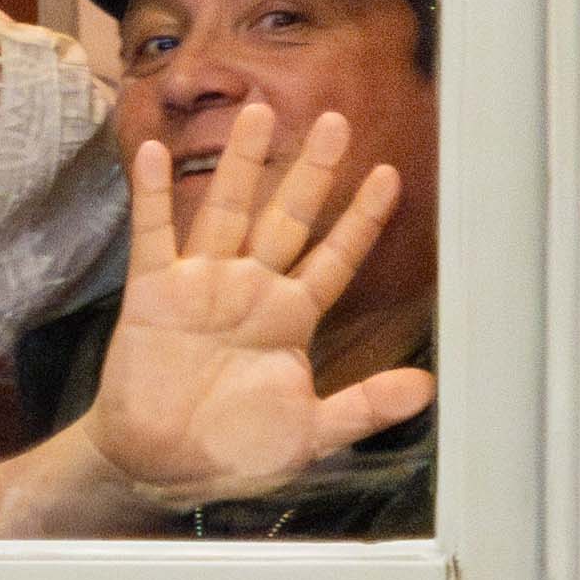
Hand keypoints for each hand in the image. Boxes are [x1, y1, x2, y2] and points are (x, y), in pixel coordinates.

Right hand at [77, 101, 434, 510]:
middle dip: (311, 171)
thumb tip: (426, 388)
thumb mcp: (308, 434)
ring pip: (226, 212)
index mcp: (290, 319)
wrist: (157, 465)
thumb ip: (363, 407)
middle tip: (334, 121)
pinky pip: (154, 236)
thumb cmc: (232, 450)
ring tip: (258, 114)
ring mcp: (200, 287)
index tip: (389, 175)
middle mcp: (249, 291)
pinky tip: (156, 155)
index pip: (335, 258)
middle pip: (287, 217)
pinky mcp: (153, 294)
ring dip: (242, 164)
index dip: (361, 219)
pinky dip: (154, 196)